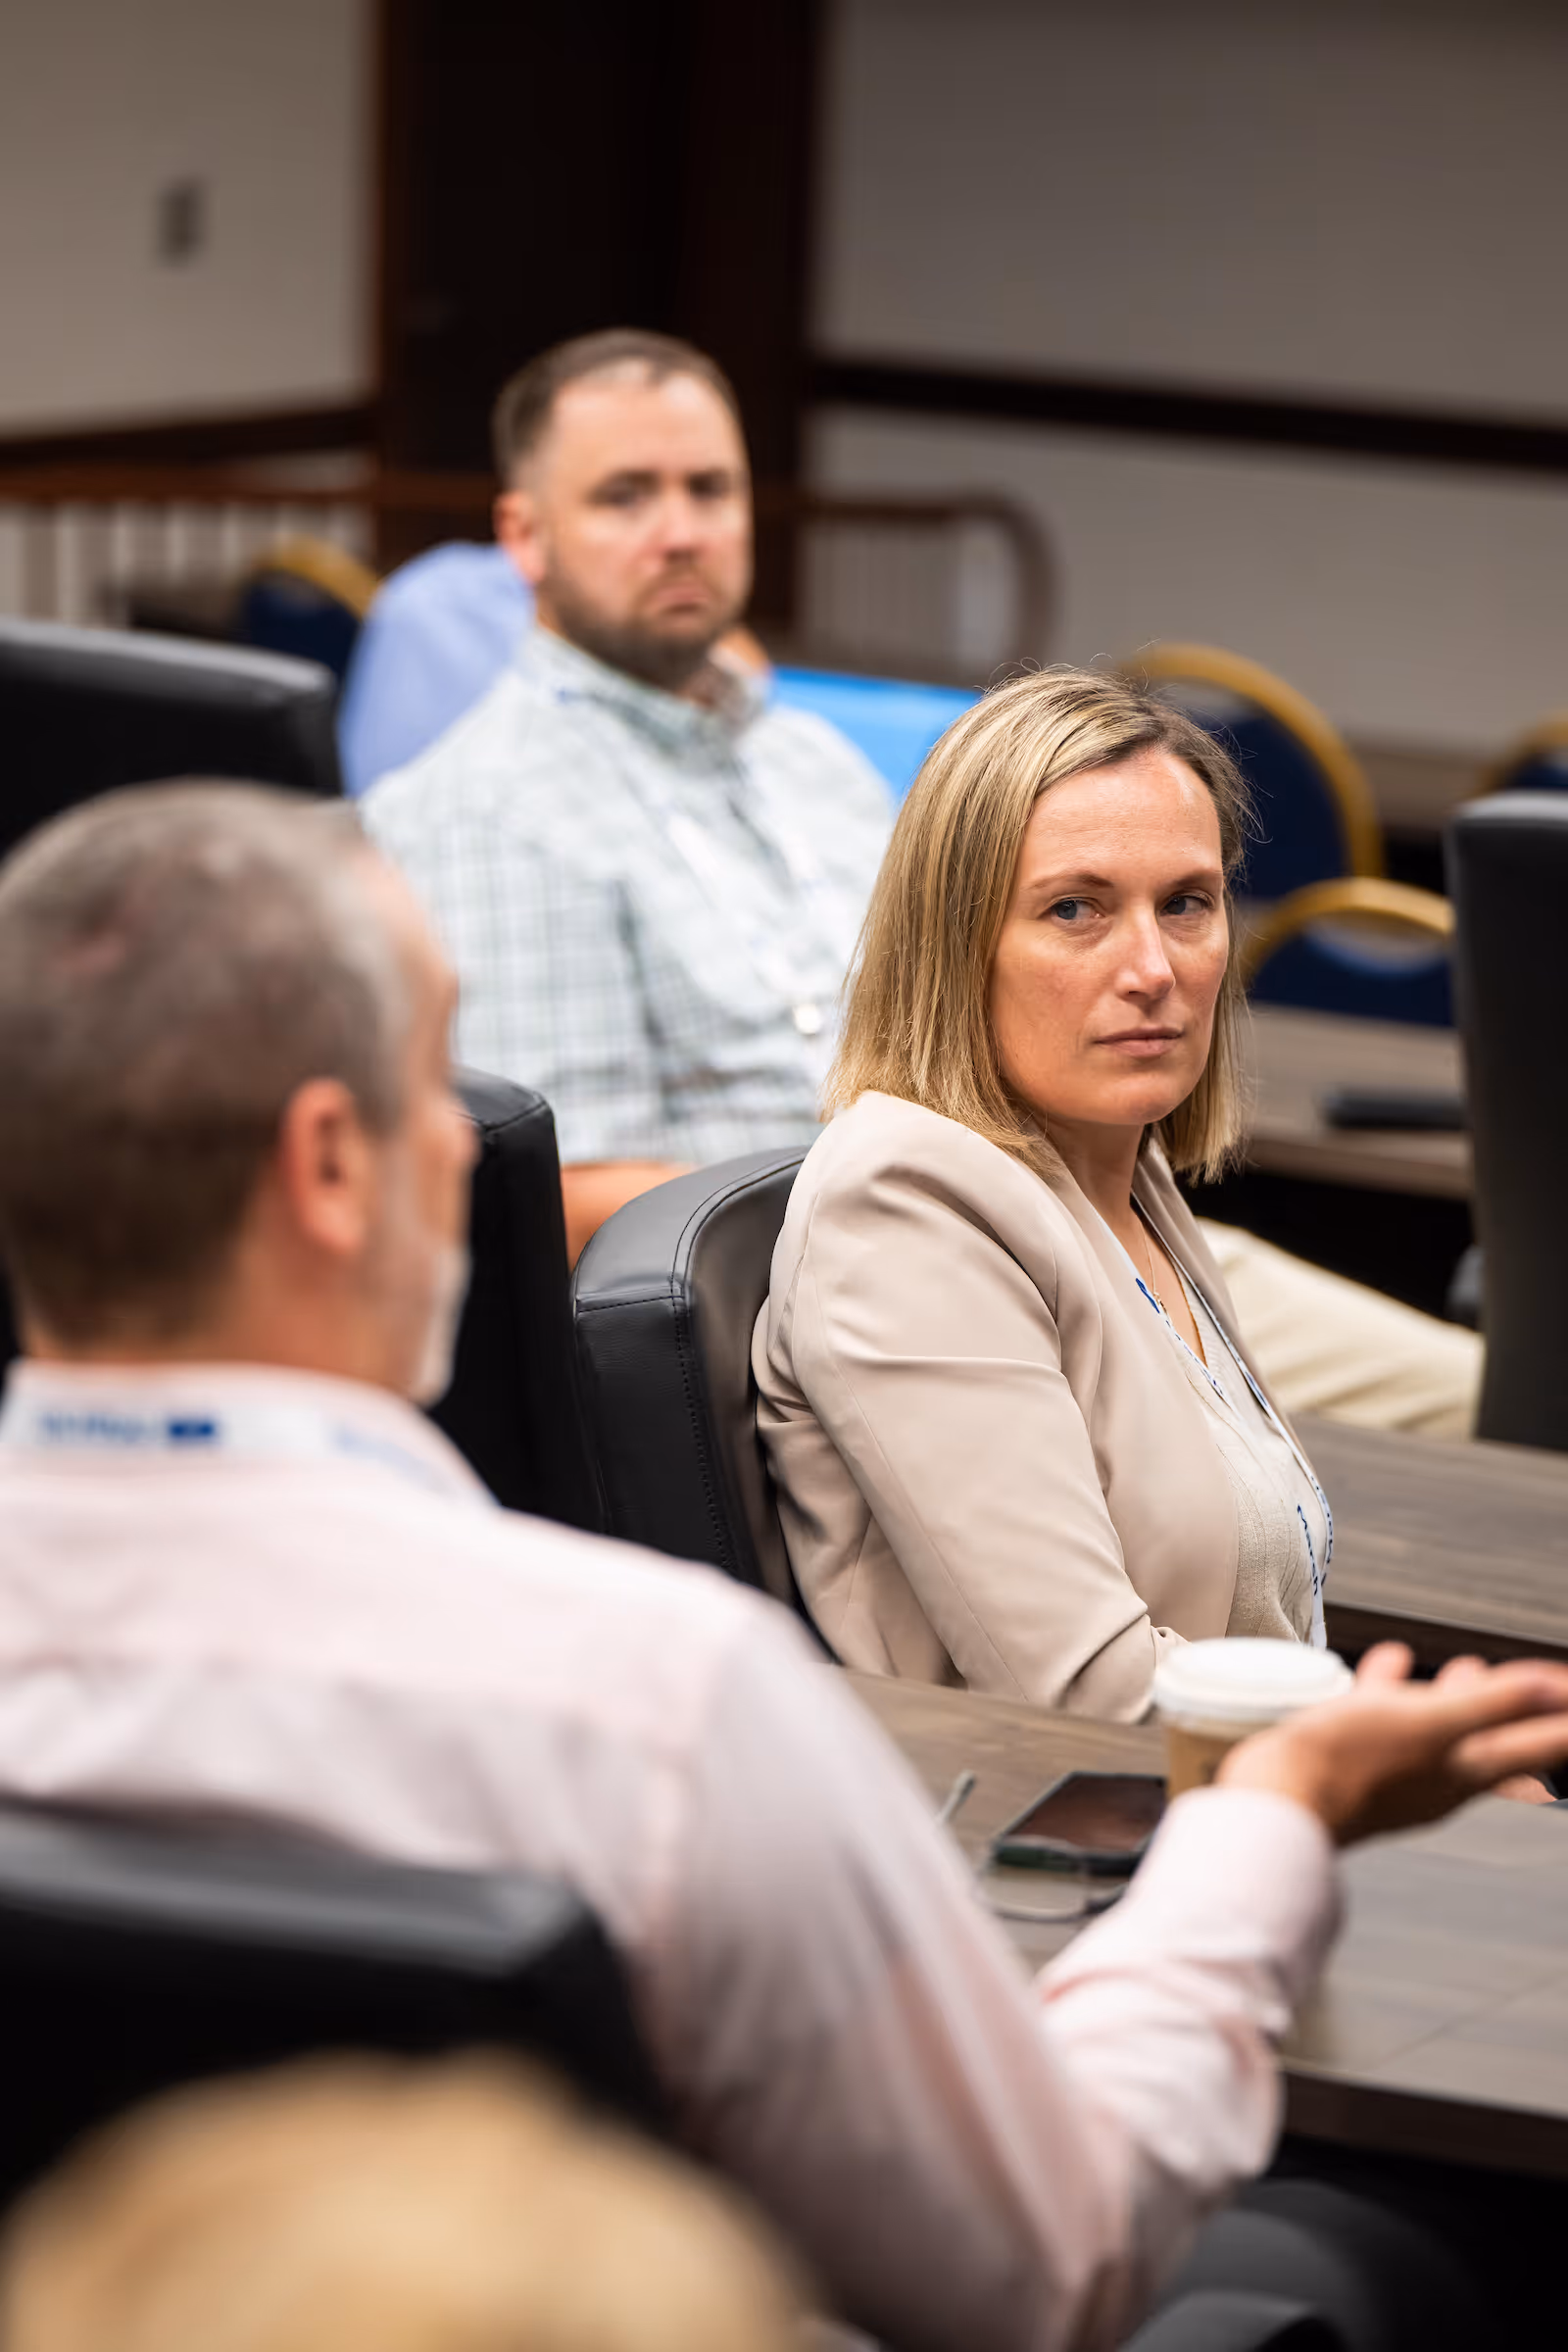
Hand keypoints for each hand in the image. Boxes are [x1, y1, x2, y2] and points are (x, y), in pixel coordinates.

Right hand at [1215, 1643, 1567, 1844]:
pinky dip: (1398, 1691)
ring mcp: (1399, 1771)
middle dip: (1514, 1708)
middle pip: (1492, 1738)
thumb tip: (1551, 1688)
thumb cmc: (1348, 1766)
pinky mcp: (1359, 1761)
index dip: (1559, 1714)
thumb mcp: (1427, 1725)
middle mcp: (1438, 1776)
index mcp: (1464, 1769)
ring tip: (1457, 1666)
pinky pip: (1391, 1721)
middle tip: (1536, 1685)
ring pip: (1439, 1728)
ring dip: (1454, 1695)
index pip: (1533, 1741)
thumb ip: (1490, 1705)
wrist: (1279, 1800)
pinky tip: (1386, 1666)